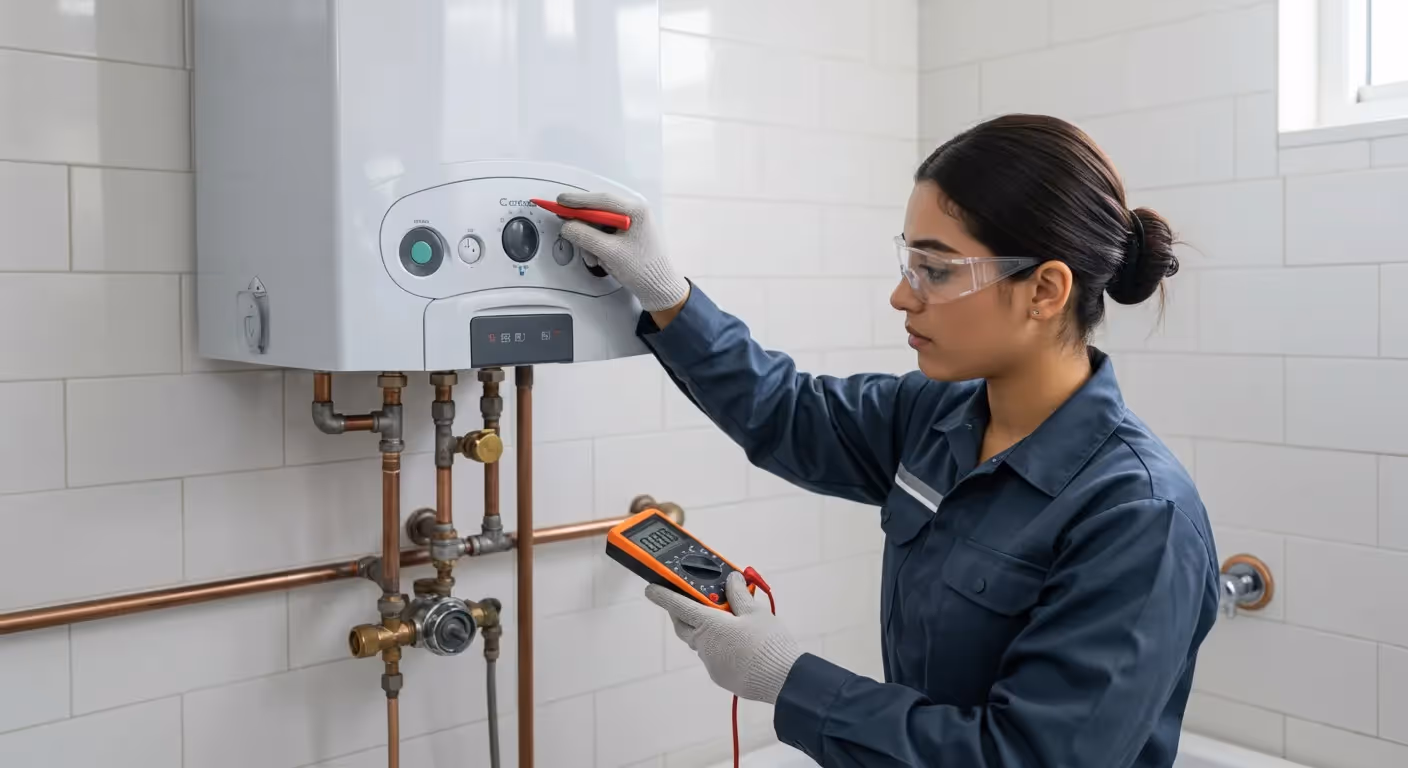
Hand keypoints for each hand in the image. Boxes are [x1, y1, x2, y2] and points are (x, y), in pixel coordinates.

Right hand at [555, 191, 688, 311]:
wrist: (659, 289)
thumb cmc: (642, 270)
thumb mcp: (610, 252)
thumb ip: (585, 236)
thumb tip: (567, 227)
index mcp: (636, 211)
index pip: (602, 200)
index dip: (578, 201)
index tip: (560, 202)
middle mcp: (635, 214)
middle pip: (599, 213)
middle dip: (585, 229)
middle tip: (571, 234)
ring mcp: (632, 225)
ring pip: (600, 227)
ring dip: (591, 242)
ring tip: (594, 259)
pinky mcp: (628, 237)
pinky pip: (606, 236)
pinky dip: (598, 247)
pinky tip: (601, 260)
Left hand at [646, 571, 801, 703]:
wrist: (782, 679)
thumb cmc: (767, 643)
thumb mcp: (755, 611)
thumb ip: (739, 594)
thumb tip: (732, 580)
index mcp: (709, 624)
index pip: (679, 605)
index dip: (663, 595)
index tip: (650, 589)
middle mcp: (704, 644)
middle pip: (683, 625)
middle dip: (681, 613)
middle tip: (689, 602)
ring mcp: (710, 663)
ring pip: (698, 642)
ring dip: (703, 630)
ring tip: (724, 621)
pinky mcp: (720, 676)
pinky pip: (712, 657)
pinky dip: (718, 646)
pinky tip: (736, 644)